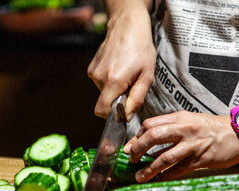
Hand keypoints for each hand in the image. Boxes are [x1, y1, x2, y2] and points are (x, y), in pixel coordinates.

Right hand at [87, 5, 155, 119]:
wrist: (127, 25)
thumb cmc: (141, 49)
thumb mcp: (147, 76)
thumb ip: (137, 99)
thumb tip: (127, 117)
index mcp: (113, 80)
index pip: (102, 111)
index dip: (112, 115)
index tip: (124, 109)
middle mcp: (99, 77)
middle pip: (104, 103)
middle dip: (117, 100)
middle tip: (130, 86)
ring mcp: (93, 71)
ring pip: (103, 93)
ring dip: (114, 89)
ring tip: (126, 73)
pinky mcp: (91, 67)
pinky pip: (100, 83)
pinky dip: (109, 81)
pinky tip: (119, 68)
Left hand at [124, 111, 238, 181]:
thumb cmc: (213, 128)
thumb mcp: (191, 120)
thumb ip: (172, 128)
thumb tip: (150, 141)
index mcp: (180, 118)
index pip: (150, 124)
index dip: (137, 136)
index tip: (130, 147)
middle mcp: (185, 128)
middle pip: (153, 136)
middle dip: (138, 149)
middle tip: (131, 160)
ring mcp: (193, 144)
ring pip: (165, 156)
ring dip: (149, 168)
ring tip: (140, 177)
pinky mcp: (202, 158)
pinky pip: (179, 169)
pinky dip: (167, 175)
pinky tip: (160, 179)